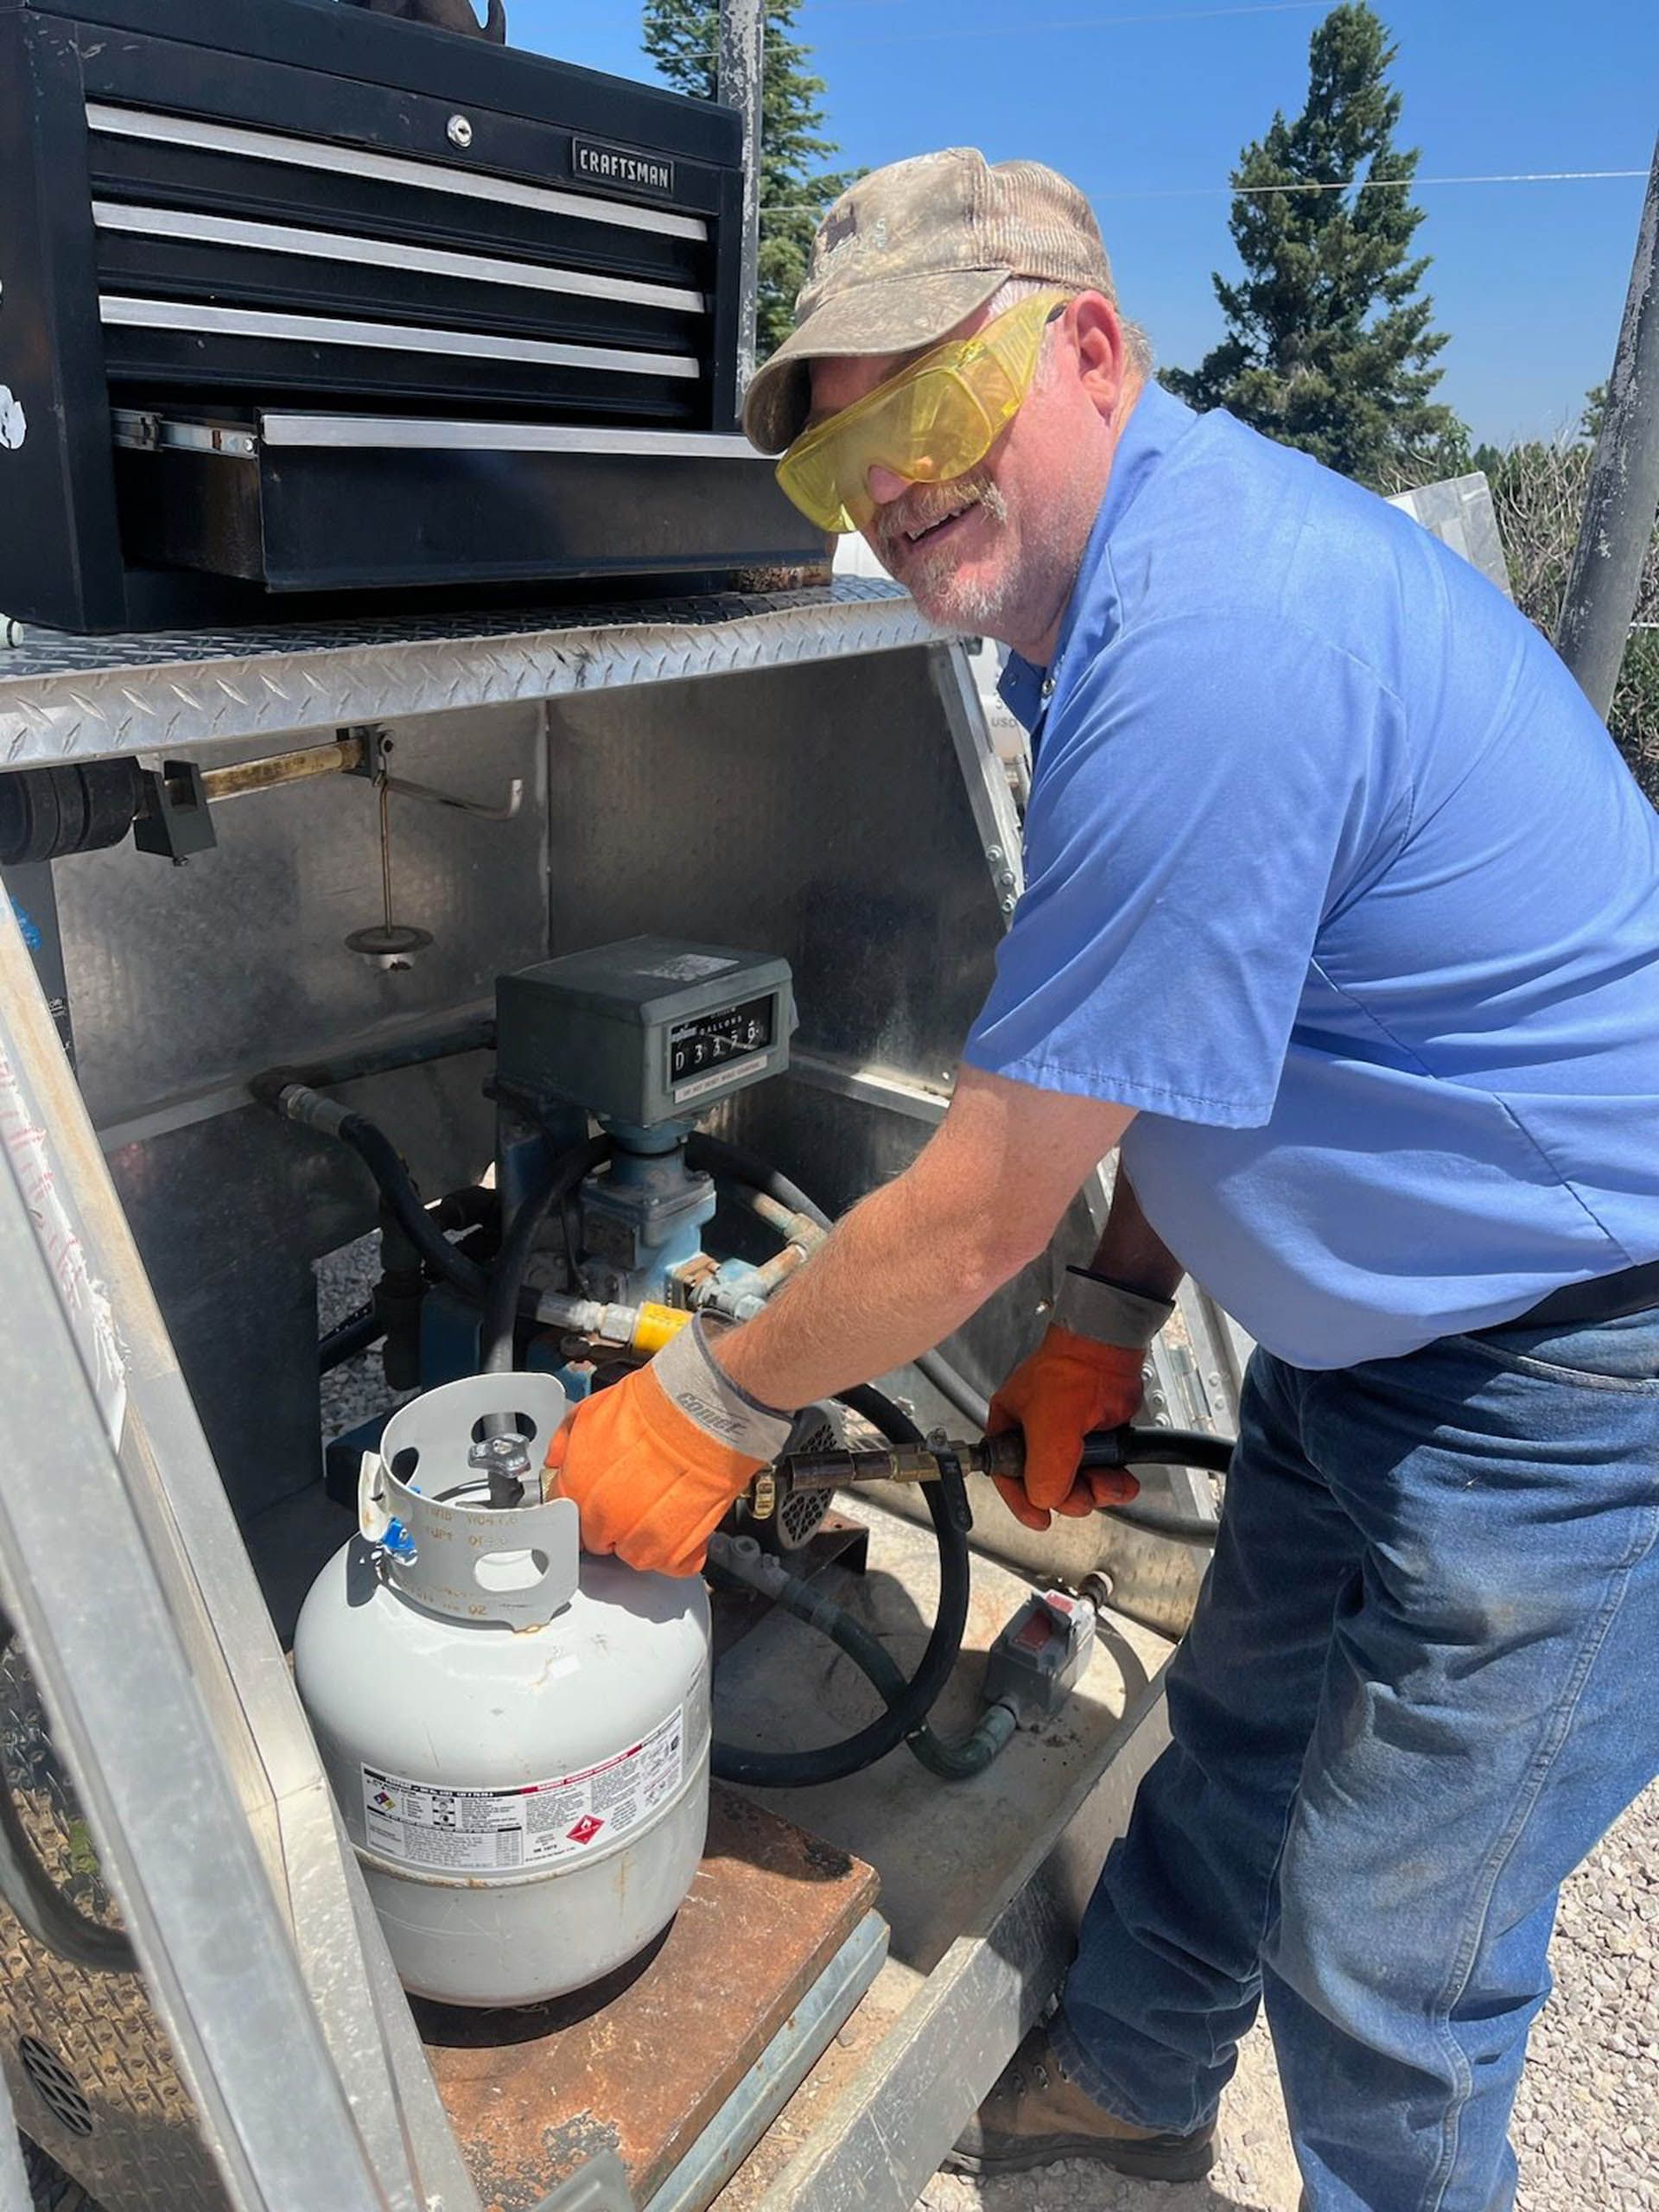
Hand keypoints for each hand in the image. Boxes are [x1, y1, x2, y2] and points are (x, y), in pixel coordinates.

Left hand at [544, 1319, 792, 1575]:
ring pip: (634, 1554)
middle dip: (613, 1520)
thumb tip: (556, 1459)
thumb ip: (565, 1441)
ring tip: (666, 1503)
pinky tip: (686, 1521)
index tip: (601, 1495)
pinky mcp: (676, 1550)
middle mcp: (602, 1519)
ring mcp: (639, 1539)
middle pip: (598, 1538)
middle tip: (638, 1493)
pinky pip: (672, 1564)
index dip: (585, 1503)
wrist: (703, 1411)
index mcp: (577, 1488)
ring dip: (646, 1536)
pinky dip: (681, 1550)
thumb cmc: (655, 1405)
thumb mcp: (592, 1409)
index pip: (566, 1515)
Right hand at [986, 1269, 1170, 1530]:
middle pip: (1047, 1486)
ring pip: (1078, 1485)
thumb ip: (1043, 1475)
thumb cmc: (1069, 1372)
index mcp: (1010, 1428)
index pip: (1006, 1476)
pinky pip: (1101, 1474)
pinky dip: (1114, 1480)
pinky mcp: (1095, 1440)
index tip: (1040, 1519)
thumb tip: (1047, 1500)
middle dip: (1071, 1495)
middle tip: (1085, 1491)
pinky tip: (1121, 1476)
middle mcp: (1036, 1436)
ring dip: (1098, 1489)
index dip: (1022, 1501)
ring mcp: (1068, 1439)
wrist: (1109, 1352)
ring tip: (1110, 1479)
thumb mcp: (1048, 1432)